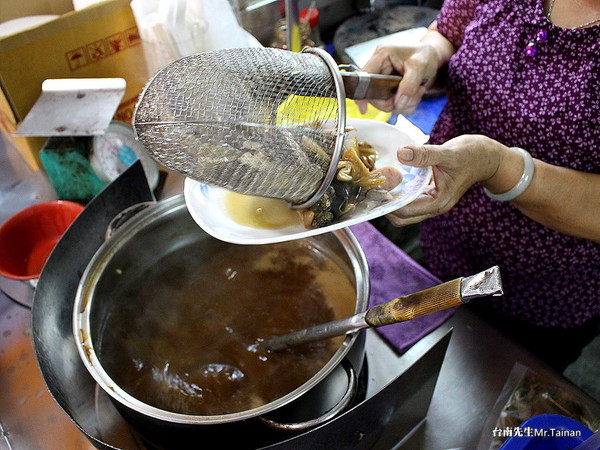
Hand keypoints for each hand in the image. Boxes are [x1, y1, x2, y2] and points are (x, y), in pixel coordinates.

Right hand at [355, 42, 439, 114]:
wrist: (435, 57)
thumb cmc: (427, 54)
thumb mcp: (420, 66)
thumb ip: (408, 85)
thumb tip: (398, 102)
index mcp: (382, 56)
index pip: (364, 77)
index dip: (362, 94)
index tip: (363, 109)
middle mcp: (380, 68)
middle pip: (374, 95)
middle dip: (393, 102)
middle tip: (410, 97)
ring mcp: (384, 80)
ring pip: (384, 103)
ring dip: (403, 104)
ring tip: (418, 92)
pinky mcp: (390, 88)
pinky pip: (393, 104)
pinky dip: (405, 105)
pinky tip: (416, 94)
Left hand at [386, 135, 505, 225]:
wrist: (487, 157)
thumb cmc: (472, 155)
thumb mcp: (448, 153)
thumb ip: (424, 155)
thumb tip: (401, 154)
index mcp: (438, 202)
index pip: (404, 212)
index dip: (387, 203)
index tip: (374, 189)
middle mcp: (434, 206)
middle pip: (401, 217)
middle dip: (385, 205)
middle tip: (373, 187)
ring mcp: (431, 201)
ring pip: (404, 210)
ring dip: (391, 200)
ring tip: (379, 182)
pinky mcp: (430, 193)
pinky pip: (409, 199)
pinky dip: (398, 192)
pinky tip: (391, 178)